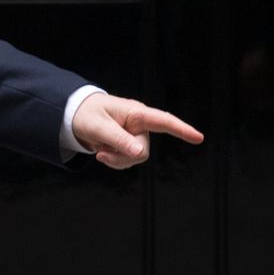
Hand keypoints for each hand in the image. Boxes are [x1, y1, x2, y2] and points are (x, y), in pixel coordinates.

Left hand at [72, 93, 203, 169]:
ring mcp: (135, 135)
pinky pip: (128, 161)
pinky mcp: (129, 145)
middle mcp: (139, 124)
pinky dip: (114, 161)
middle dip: (121, 157)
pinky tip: (102, 151)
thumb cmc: (86, 115)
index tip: (198, 138)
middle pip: (143, 151)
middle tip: (100, 152)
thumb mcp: (98, 127)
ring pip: (136, 159)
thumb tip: (141, 154)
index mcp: (136, 113)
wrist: (74, 116)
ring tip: (99, 148)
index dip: (182, 129)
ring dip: (116, 160)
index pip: (163, 121)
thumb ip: (119, 140)